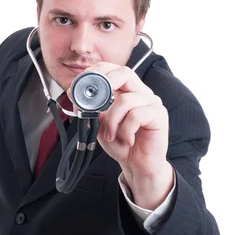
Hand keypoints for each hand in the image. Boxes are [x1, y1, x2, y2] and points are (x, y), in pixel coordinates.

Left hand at [70, 62, 173, 209]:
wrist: (138, 165)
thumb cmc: (122, 143)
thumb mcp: (100, 124)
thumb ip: (91, 108)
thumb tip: (75, 93)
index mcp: (127, 90)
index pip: (114, 69)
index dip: (98, 71)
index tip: (81, 83)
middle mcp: (141, 93)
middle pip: (125, 73)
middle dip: (105, 83)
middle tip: (95, 101)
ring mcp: (152, 102)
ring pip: (126, 100)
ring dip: (113, 121)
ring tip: (112, 135)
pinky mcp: (159, 115)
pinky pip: (136, 116)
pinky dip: (126, 130)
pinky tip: (128, 140)